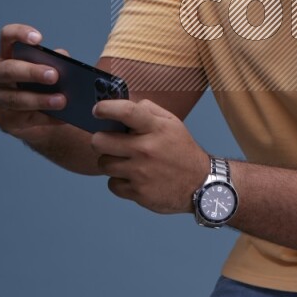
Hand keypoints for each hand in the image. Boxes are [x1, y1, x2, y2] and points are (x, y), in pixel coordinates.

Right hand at [0, 24, 68, 139]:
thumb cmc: (41, 83)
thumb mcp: (49, 68)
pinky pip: (26, 119)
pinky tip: (62, 118)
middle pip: (9, 70)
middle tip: (54, 75)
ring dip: (41, 100)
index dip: (19, 34)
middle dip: (32, 72)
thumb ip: (56, 61)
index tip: (39, 39)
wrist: (34, 115)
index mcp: (8, 55)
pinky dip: (47, 118)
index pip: (7, 37)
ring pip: (15, 99)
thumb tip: (65, 61)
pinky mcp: (5, 120)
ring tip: (62, 100)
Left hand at [91, 98, 210, 214]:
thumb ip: (149, 110)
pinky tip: (132, 177)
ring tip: (125, 161)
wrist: (199, 184)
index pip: (126, 112)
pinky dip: (119, 181)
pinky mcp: (137, 192)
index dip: (106, 108)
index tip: (97, 110)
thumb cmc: (181, 150)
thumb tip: (123, 104)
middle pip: (100, 141)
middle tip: (108, 141)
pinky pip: (112, 184)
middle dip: (100, 140)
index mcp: (156, 128)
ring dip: (110, 161)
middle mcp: (146, 149)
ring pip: (103, 163)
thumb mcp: (172, 123)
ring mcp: (141, 172)